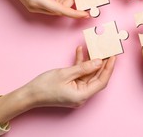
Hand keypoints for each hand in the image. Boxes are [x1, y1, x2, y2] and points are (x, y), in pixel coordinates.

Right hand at [0, 47, 114, 124]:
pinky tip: (80, 51)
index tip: (114, 57)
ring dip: (91, 61)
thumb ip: (83, 67)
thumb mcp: (65, 74)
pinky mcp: (72, 86)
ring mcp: (77, 90)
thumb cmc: (44, 87)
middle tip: (108, 50)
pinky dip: (81, 63)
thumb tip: (99, 62)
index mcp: (82, 95)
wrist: (28, 94)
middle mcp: (82, 94)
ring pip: (89, 73)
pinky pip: (80, 73)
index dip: (109, 68)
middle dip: (102, 63)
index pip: (102, 81)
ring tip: (96, 47)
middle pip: (96, 77)